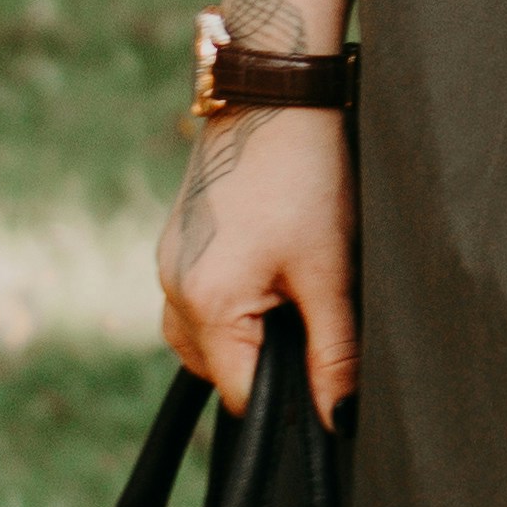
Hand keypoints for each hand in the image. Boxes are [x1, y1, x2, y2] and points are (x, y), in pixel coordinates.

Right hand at [156, 103, 360, 421]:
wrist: (275, 86)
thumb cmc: (306, 173)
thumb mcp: (330, 270)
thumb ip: (333, 352)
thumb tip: (338, 420)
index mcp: (204, 305)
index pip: (241, 398)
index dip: (288, 401)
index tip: (326, 378)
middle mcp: (171, 288)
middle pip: (220, 370)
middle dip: (268, 362)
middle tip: (319, 315)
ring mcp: (169, 262)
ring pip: (210, 335)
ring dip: (251, 331)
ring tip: (299, 284)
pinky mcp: (179, 239)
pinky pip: (202, 298)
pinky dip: (238, 298)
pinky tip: (277, 264)